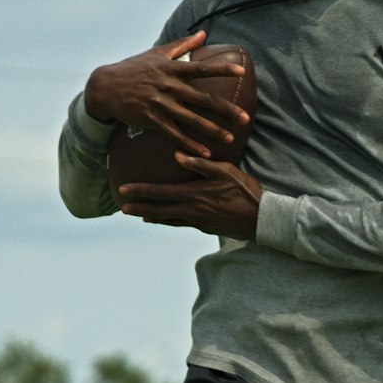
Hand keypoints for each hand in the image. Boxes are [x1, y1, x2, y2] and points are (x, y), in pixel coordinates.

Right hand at [84, 30, 251, 158]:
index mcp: (172, 69)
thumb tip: (203, 34)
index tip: (242, 72)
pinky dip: (190, 145)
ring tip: (230, 138)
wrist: (106, 87)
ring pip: (192, 120)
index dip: (222, 69)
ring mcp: (161, 106)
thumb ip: (182, 44)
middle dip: (226, 110)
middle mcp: (169, 87)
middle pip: (204, 100)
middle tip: (245, 118)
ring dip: (213, 131)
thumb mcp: (157, 53)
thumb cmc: (134, 67)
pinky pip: (175, 135)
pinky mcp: (152, 121)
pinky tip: (205, 152)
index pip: (201, 68)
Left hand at [119, 152, 263, 240]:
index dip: (140, 191)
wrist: (260, 219)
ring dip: (152, 217)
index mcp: (193, 194)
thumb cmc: (245, 191)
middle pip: (158, 210)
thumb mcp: (225, 171)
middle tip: (122, 209)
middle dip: (139, 209)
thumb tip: (177, 155)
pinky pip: (181, 224)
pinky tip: (166, 220)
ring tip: (140, 216)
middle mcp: (191, 210)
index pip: (160, 192)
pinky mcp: (205, 227)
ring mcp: (197, 221)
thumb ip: (201, 163)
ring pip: (169, 220)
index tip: (123, 190)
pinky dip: (169, 221)